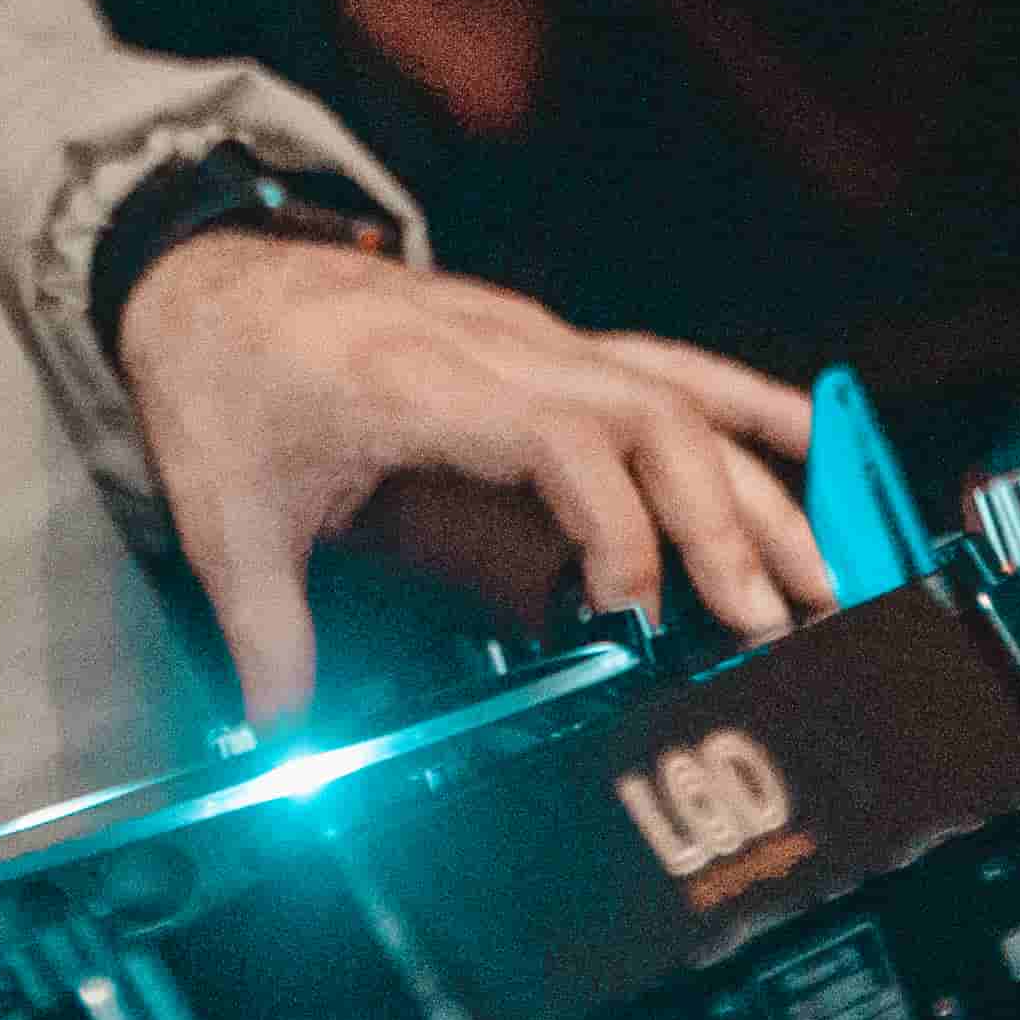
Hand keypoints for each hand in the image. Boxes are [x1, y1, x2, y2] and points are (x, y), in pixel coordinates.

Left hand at [113, 235, 837, 725]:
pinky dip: (738, 399)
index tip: (637, 617)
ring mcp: (525, 336)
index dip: (617, 528)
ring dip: (751, 479)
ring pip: (668, 393)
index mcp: (419, 383)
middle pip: (645, 418)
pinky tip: (809, 435)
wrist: (198, 274)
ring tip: (822, 568)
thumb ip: (263, 636)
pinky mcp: (539, 339)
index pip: (560, 440)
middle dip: (721, 523)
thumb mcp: (225, 515)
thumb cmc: (219, 381)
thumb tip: (278, 746)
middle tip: (770, 623)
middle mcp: (492, 346)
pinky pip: (658, 363)